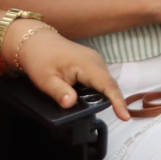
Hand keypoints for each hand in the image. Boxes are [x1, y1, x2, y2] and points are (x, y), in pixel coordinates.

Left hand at [12, 26, 128, 116]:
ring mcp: (95, 61)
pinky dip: (100, 91)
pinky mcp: (91, 64)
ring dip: (106, 96)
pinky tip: (93, 99)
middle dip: (114, 102)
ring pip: (106, 83)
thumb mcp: (46, 79)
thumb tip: (71, 103)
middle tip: (119, 117)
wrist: (36, 41)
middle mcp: (96, 61)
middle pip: (110, 85)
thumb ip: (60, 92)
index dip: (117, 102)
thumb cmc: (40, 58)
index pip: (108, 86)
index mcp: (87, 64)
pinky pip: (100, 80)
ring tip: (110, 111)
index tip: (125, 117)